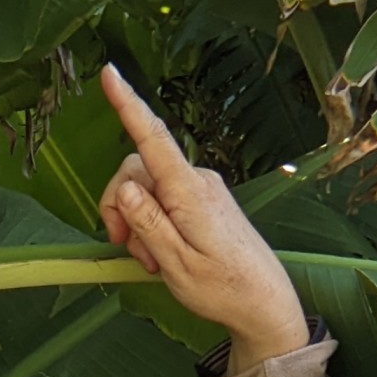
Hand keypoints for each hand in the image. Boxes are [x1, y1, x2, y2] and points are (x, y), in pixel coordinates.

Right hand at [97, 64, 310, 369]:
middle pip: (135, 171)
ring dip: (137, 222)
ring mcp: (202, 188)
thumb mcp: (176, 264)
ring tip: (153, 259)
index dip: (128, 105)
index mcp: (188, 191)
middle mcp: (197, 180)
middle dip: (121, 206)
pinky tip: (163, 253)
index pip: (152, 139)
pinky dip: (153, 223)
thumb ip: (148, 223)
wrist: (265, 303)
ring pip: (147, 188)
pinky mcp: (204, 199)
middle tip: (127, 248)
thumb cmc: (223, 288)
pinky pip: (164, 199)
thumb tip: (126, 189)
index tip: (110, 74)